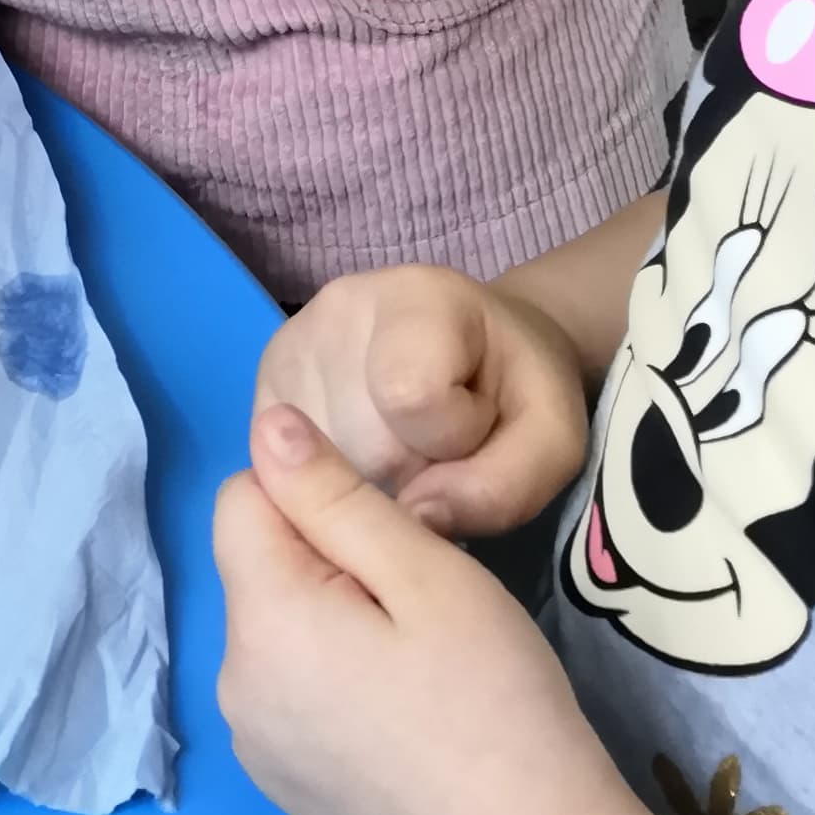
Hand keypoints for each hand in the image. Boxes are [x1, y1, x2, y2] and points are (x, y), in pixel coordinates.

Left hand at [214, 400, 635, 814]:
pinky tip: (410, 726)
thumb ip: (336, 496)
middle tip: (425, 611)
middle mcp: (233, 687)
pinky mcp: (290, 795)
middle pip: (261, 572)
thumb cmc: (497, 707)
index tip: (395, 538)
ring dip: (332, 629)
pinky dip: (336, 692)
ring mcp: (257, 752)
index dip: (318, 496)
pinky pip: (293, 702)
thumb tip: (269, 427)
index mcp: (260, 622)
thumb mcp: (429, 576)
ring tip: (424, 671)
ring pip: (279, 637)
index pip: (242, 499)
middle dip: (328, 567)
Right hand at [257, 266, 591, 537]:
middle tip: (439, 457)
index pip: (410, 399)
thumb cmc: (519, 394)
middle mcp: (337, 306)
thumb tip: (413, 517)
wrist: (483, 350)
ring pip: (312, 465)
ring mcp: (289, 342)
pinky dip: (330, 480)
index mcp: (419, 297)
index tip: (474, 430)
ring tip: (404, 453)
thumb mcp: (551, 443)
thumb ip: (502, 487)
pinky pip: (284, 467)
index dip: (451, 444)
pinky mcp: (263, 381)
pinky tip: (365, 457)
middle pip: (355, 443)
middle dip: (403, 478)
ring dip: (363, 485)